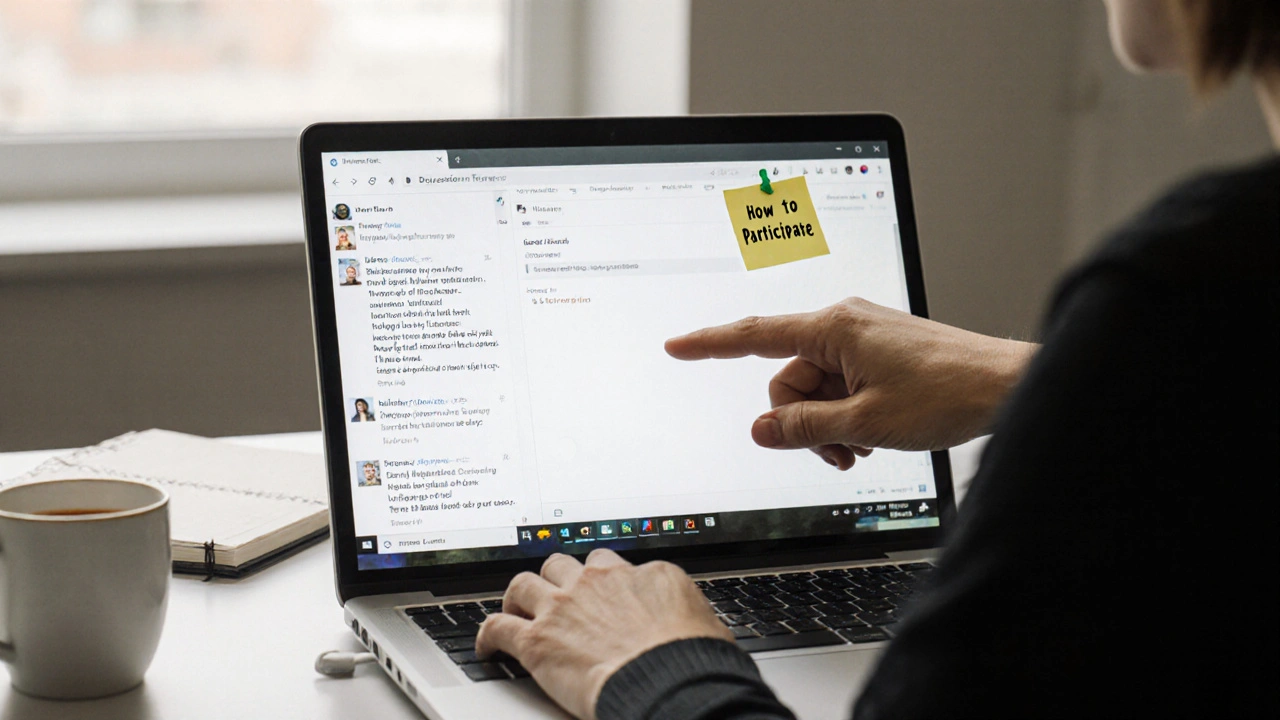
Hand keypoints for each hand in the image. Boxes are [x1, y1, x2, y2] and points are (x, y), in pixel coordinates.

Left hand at [475, 549, 731, 719]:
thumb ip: (683, 611)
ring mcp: (564, 606)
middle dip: (557, 578)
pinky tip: (487, 645)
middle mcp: (599, 580)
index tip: (600, 593)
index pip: (612, 564)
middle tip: (555, 596)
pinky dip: (488, 635)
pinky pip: (498, 627)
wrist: (671, 681)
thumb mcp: (701, 620)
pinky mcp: (538, 639)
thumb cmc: (694, 660)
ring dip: (518, 597)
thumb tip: (688, 622)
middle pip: (563, 564)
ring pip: (524, 584)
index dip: (602, 581)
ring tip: (515, 611)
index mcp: (642, 574)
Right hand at [665, 297, 1036, 466]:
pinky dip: (846, 416)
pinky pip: (840, 388)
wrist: (1004, 386)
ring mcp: (861, 340)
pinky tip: (871, 435)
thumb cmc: (946, 393)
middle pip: (787, 380)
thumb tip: (762, 430)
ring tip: (861, 446)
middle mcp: (842, 326)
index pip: (754, 335)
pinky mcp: (877, 354)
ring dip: (827, 426)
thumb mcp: (863, 422)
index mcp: (832, 329)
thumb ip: (803, 428)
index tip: (678, 347)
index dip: (710, 345)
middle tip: (837, 450)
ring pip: (814, 391)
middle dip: (801, 422)